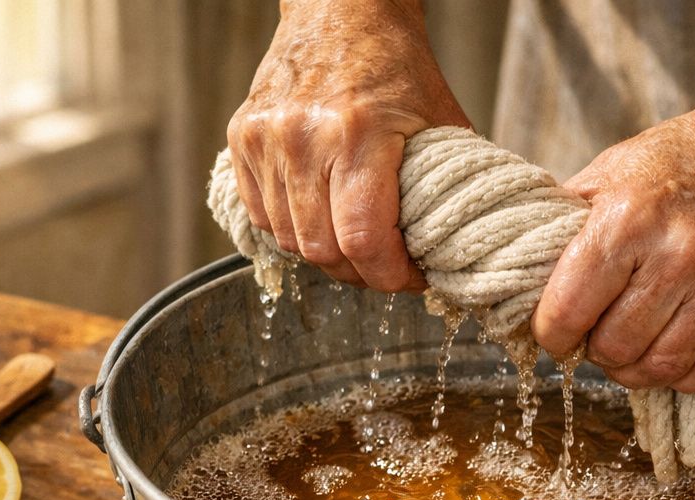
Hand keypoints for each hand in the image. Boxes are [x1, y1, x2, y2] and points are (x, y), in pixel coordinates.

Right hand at [227, 0, 469, 291]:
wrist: (340, 9)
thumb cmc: (394, 64)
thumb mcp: (438, 120)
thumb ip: (443, 188)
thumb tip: (453, 251)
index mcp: (358, 132)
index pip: (363, 240)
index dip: (389, 275)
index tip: (409, 278)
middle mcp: (303, 137)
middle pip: (321, 250)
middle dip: (358, 271)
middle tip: (384, 266)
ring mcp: (265, 139)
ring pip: (289, 241)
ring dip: (324, 253)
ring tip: (354, 241)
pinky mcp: (241, 140)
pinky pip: (262, 216)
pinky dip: (292, 229)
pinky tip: (321, 216)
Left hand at [531, 109, 694, 392]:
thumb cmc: (672, 165)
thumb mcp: (604, 177)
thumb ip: (560, 230)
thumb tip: (513, 282)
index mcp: (626, 221)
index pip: (568, 313)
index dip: (551, 334)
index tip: (554, 332)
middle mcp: (679, 253)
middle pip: (614, 348)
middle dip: (594, 350)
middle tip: (597, 333)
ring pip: (659, 368)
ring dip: (633, 369)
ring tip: (629, 345)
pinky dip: (681, 375)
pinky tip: (669, 348)